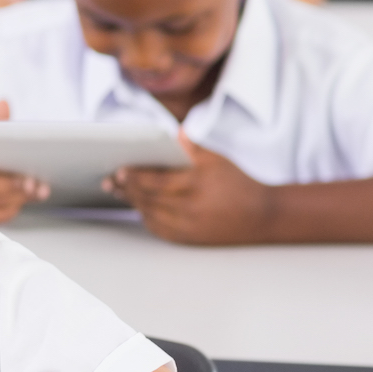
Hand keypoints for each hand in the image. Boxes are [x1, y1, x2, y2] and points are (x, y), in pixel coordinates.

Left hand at [106, 129, 274, 244]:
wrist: (263, 216)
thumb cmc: (238, 183)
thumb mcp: (218, 159)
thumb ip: (193, 146)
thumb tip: (174, 132)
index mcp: (195, 184)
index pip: (155, 180)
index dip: (134, 176)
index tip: (119, 170)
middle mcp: (190, 207)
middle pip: (147, 198)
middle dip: (126, 189)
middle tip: (109, 181)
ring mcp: (189, 226)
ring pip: (150, 214)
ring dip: (132, 203)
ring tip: (119, 192)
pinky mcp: (190, 239)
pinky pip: (160, 229)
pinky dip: (146, 217)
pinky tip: (140, 208)